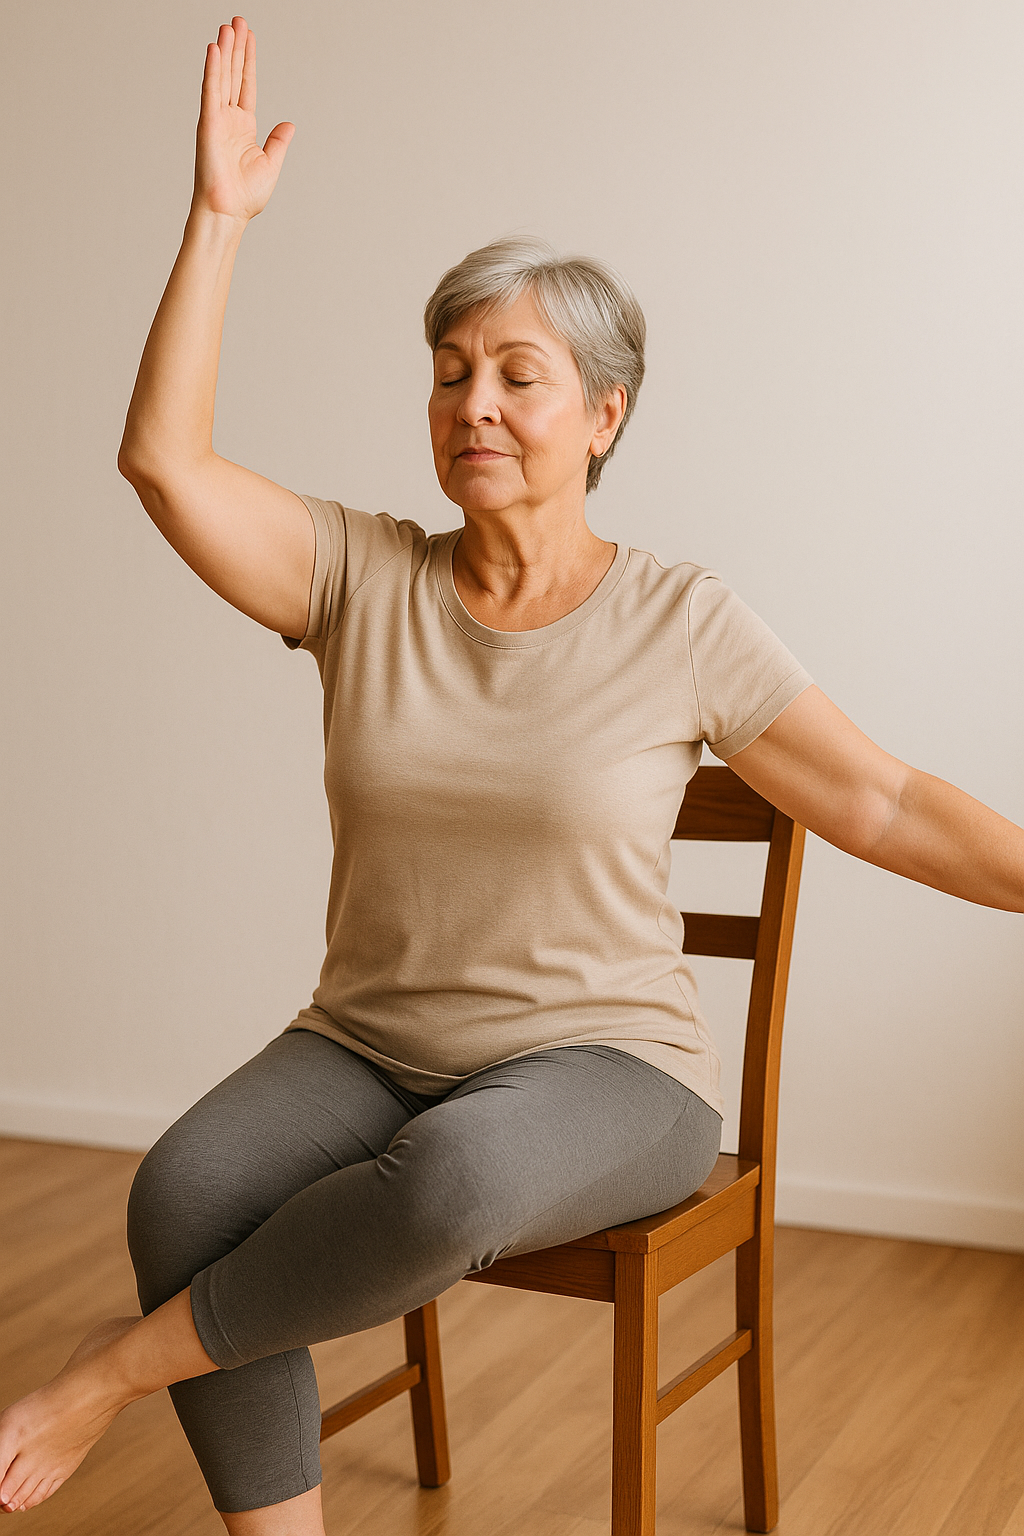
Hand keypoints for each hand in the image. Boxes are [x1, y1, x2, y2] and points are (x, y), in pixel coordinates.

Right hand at [191, 16, 294, 223]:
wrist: (228, 211)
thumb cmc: (246, 196)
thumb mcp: (271, 163)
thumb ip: (278, 141)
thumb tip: (289, 124)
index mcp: (244, 127)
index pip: (246, 85)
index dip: (248, 61)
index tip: (249, 38)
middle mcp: (229, 119)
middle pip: (233, 75)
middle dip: (236, 48)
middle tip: (237, 21)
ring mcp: (217, 120)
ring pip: (221, 77)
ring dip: (224, 51)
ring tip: (228, 27)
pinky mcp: (208, 124)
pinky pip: (211, 92)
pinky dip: (212, 70)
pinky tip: (215, 49)